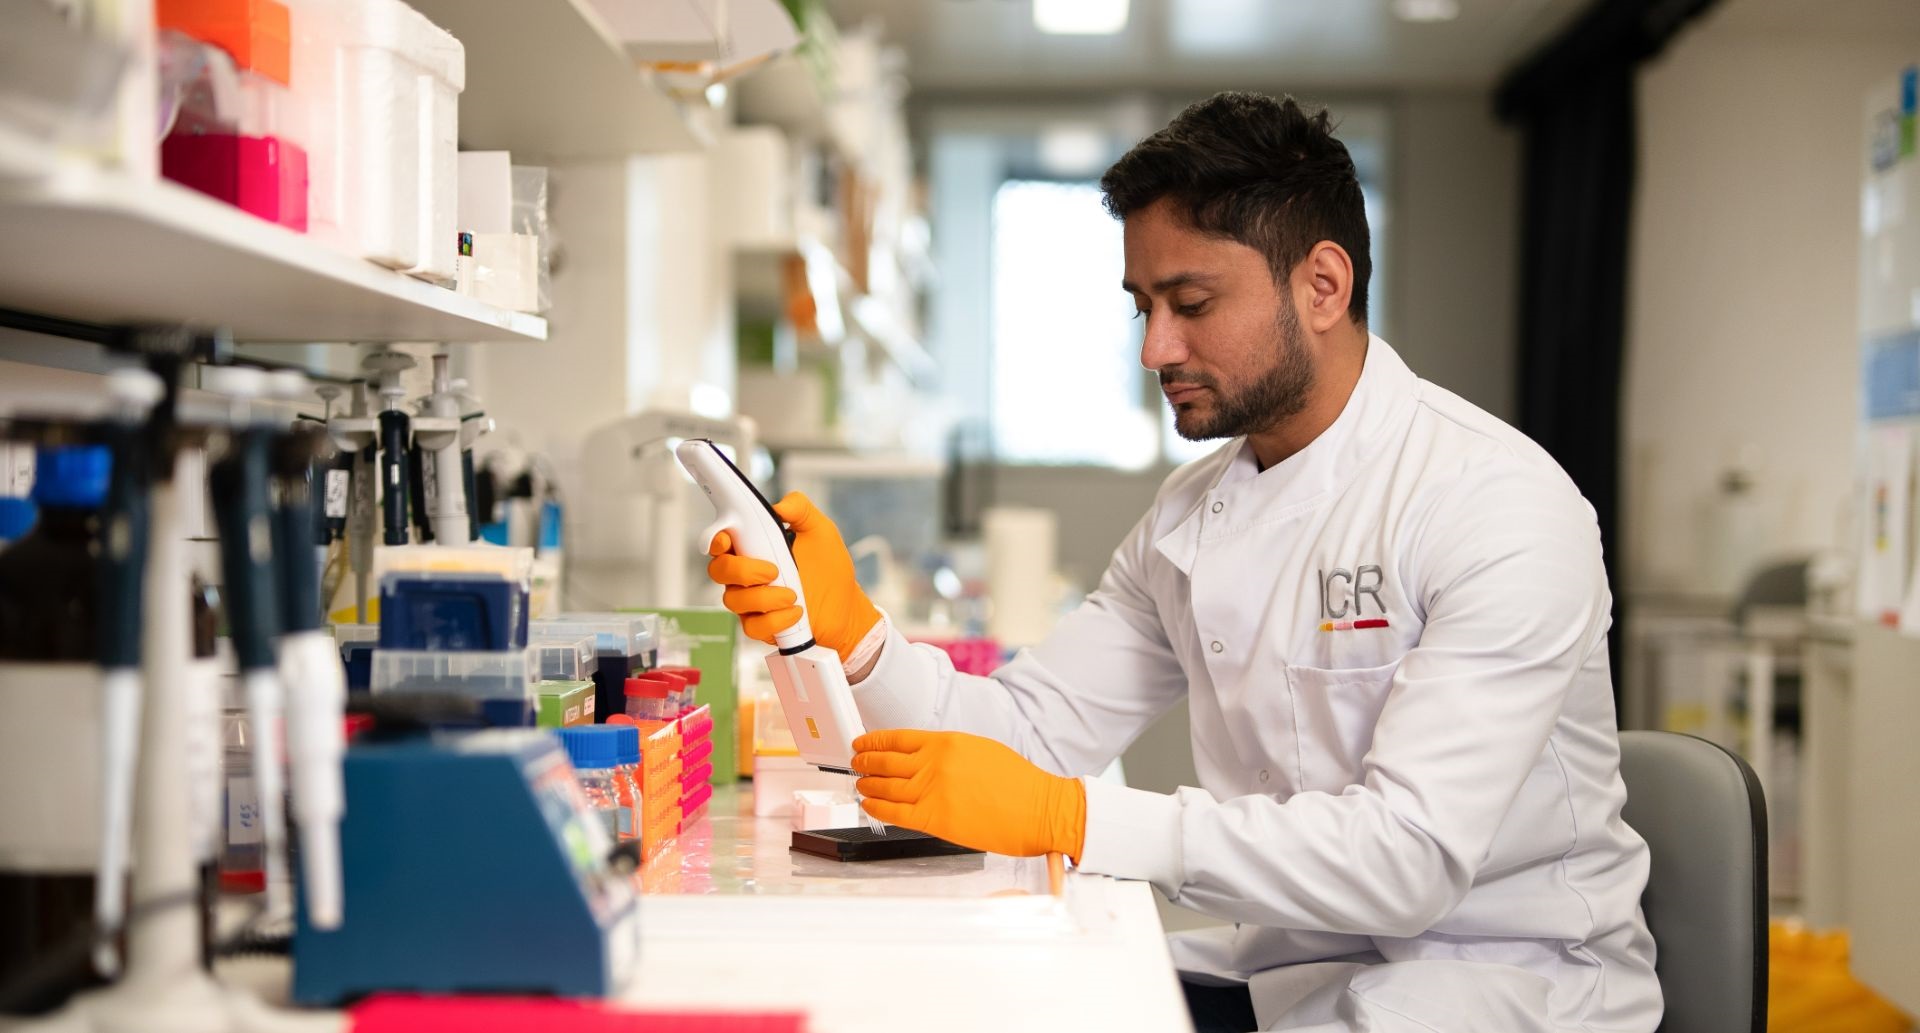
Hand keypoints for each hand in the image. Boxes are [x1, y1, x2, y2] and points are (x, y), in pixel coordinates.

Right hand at [705, 492, 880, 662]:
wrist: (846, 607)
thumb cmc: (829, 569)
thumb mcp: (821, 531)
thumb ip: (801, 510)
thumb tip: (781, 506)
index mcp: (754, 548)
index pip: (721, 542)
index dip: (716, 539)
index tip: (726, 539)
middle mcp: (747, 575)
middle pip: (719, 571)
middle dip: (742, 570)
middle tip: (773, 571)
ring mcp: (751, 602)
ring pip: (734, 600)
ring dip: (764, 598)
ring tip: (794, 595)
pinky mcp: (762, 626)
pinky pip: (753, 627)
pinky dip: (776, 619)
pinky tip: (796, 613)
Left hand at [851, 729, 1085, 859]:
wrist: (1040, 809)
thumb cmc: (1020, 784)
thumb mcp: (981, 750)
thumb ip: (950, 752)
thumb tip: (925, 759)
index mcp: (948, 742)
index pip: (898, 738)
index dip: (874, 741)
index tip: (863, 743)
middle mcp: (935, 763)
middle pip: (886, 761)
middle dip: (865, 762)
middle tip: (856, 763)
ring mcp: (932, 790)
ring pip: (886, 787)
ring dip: (868, 785)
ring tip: (860, 784)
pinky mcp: (934, 819)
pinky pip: (894, 812)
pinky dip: (877, 808)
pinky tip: (869, 805)